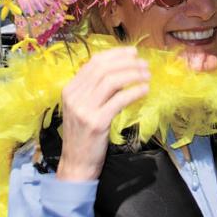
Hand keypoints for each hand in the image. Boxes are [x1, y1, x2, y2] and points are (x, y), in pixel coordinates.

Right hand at [56, 46, 149, 181]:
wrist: (76, 163)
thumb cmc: (84, 134)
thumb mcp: (84, 107)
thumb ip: (96, 89)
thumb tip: (120, 69)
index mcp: (70, 89)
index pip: (94, 62)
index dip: (115, 54)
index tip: (133, 52)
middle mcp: (74, 96)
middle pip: (104, 69)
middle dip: (127, 62)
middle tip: (144, 64)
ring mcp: (84, 109)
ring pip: (111, 81)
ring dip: (133, 74)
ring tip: (147, 76)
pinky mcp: (96, 123)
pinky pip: (119, 100)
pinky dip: (134, 92)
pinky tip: (144, 90)